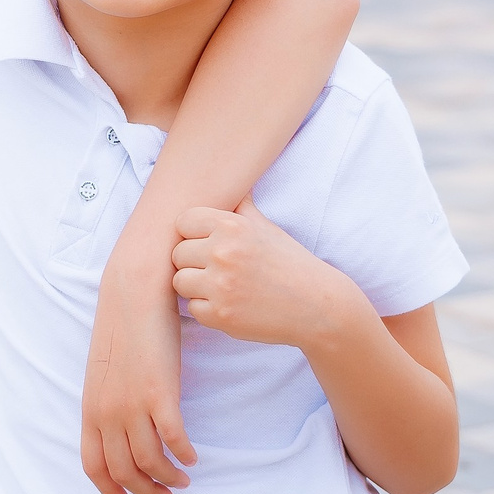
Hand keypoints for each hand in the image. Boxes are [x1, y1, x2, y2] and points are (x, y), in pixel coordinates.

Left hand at [81, 235, 194, 493]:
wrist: (134, 288)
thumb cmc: (123, 324)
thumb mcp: (106, 370)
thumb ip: (109, 400)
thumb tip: (121, 426)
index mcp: (90, 408)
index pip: (93, 465)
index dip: (110, 491)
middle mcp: (107, 412)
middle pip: (123, 472)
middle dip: (145, 492)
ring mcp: (132, 404)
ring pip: (149, 462)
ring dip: (168, 479)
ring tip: (183, 480)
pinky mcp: (159, 393)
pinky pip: (173, 440)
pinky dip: (183, 455)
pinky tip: (192, 457)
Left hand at [172, 198, 356, 350]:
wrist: (315, 304)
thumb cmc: (288, 262)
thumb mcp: (265, 227)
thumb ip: (239, 206)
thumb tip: (224, 178)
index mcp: (232, 226)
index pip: (183, 222)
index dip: (192, 234)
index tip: (205, 243)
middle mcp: (223, 253)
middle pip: (177, 254)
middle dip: (193, 261)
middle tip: (216, 268)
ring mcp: (220, 286)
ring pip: (179, 282)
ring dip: (195, 286)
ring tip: (220, 285)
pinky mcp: (220, 315)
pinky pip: (192, 308)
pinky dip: (207, 309)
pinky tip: (230, 303)